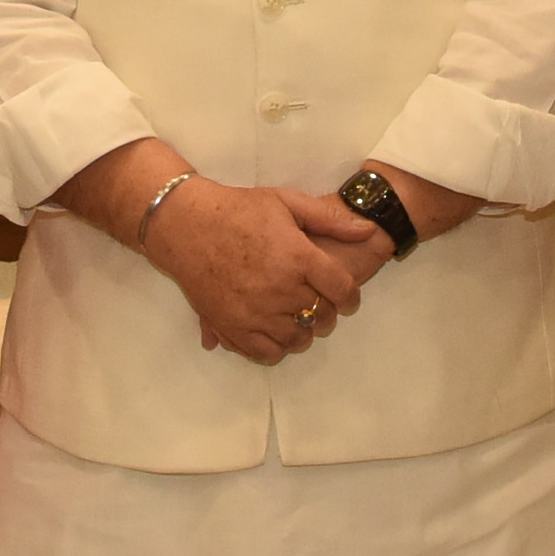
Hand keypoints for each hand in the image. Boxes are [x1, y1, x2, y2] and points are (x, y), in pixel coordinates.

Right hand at [148, 179, 365, 367]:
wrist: (186, 225)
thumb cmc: (238, 210)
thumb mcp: (286, 202)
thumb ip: (329, 219)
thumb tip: (369, 230)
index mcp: (297, 257)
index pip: (342, 289)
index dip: (350, 296)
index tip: (346, 297)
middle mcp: (280, 289)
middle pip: (322, 316)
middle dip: (327, 310)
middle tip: (317, 301)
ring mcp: (256, 312)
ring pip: (298, 338)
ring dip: (304, 330)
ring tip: (295, 315)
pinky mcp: (234, 327)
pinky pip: (268, 353)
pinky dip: (277, 346)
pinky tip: (274, 329)